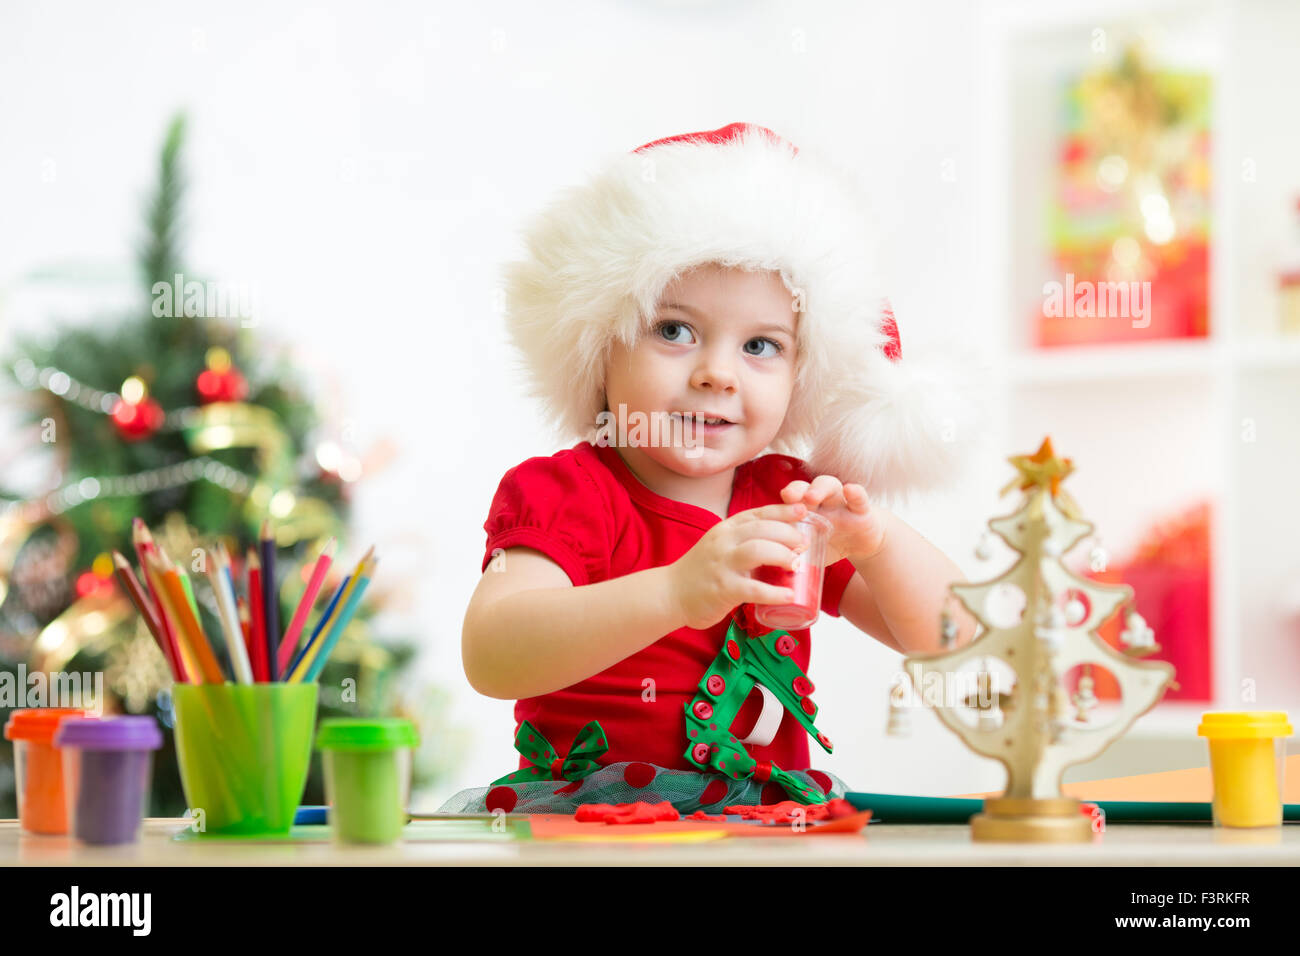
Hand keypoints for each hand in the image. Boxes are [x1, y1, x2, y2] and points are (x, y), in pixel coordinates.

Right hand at [668, 502, 808, 629]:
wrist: (669, 593)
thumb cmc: (701, 571)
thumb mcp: (721, 546)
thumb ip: (744, 541)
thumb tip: (782, 543)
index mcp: (726, 529)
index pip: (758, 513)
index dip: (783, 510)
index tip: (803, 511)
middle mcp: (724, 542)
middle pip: (763, 528)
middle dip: (789, 534)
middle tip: (803, 546)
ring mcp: (723, 564)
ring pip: (758, 550)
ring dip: (783, 555)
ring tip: (796, 566)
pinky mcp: (723, 588)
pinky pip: (754, 588)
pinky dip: (774, 592)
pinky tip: (788, 596)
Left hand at [779, 475, 888, 564]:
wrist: (861, 544)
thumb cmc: (830, 544)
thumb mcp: (811, 550)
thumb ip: (797, 554)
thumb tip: (778, 566)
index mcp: (804, 511)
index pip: (790, 501)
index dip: (780, 505)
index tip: (773, 510)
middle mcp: (820, 502)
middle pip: (806, 487)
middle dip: (796, 489)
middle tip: (788, 496)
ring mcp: (840, 503)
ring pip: (830, 485)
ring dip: (820, 488)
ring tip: (811, 496)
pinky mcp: (862, 510)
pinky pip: (859, 499)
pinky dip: (856, 493)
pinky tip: (850, 490)